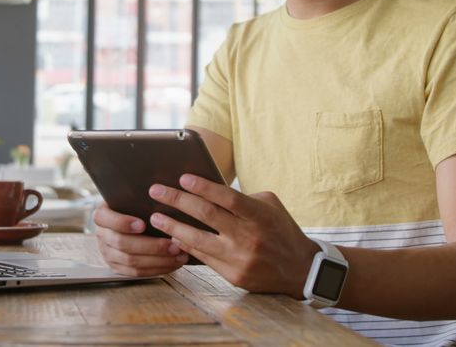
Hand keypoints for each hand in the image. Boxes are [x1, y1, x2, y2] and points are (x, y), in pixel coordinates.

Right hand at [92, 203, 188, 276]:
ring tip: (178, 254)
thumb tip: (162, 192)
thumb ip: (141, 197)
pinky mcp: (117, 267)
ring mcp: (108, 253)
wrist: (127, 220)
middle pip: (122, 244)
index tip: (143, 224)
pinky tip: (173, 263)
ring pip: (131, 261)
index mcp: (102, 215)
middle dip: (151, 246)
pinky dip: (156, 269)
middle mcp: (102, 235)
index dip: (123, 223)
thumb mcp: (133, 197)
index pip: (106, 219)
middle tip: (173, 244)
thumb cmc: (135, 205)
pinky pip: (136, 273)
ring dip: (158, 260)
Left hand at [148, 174, 318, 296]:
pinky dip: (186, 247)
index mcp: (260, 215)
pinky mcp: (234, 276)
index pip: (228, 198)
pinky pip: (203, 258)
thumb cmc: (281, 230)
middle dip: (177, 201)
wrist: (300, 270)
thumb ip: (243, 198)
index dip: (204, 187)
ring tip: (155, 217)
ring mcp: (240, 259)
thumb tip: (209, 191)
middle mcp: (249, 237)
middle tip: (156, 192)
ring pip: (198, 240)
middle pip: (206, 215)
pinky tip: (172, 238)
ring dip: (173, 227)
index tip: (183, 178)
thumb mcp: (270, 206)